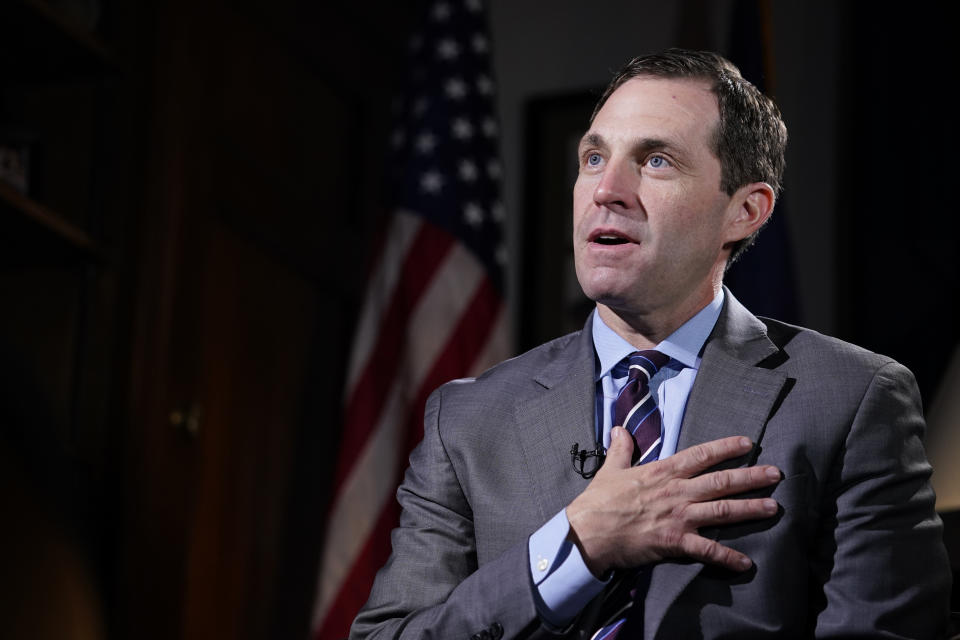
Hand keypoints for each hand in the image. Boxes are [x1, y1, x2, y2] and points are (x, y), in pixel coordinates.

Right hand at [566, 427, 779, 576]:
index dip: (726, 448)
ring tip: (773, 507)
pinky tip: (746, 562)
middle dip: (751, 477)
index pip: (701, 455)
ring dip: (750, 509)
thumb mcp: (610, 469)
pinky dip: (728, 557)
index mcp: (663, 472)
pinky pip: (707, 550)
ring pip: (722, 510)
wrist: (588, 532)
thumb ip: (621, 449)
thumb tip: (619, 429)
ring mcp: (678, 517)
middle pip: (721, 481)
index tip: (747, 443)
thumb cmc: (598, 501)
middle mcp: (676, 492)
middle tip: (776, 474)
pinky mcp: (675, 542)